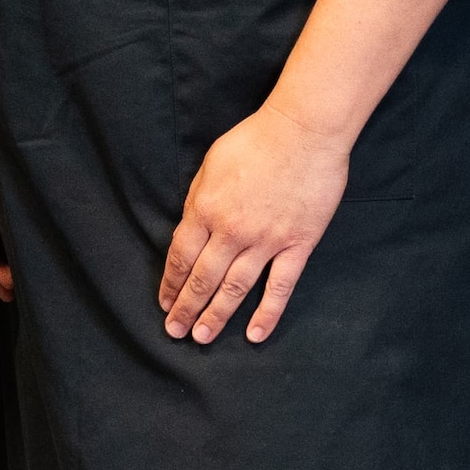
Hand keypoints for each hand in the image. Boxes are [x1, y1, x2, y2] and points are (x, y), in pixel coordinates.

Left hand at [160, 98, 351, 345]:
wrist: (304, 131)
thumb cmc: (256, 140)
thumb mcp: (211, 163)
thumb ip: (198, 199)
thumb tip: (189, 227)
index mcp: (206, 209)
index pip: (181, 256)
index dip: (171, 283)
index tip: (165, 302)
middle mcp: (231, 231)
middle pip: (203, 278)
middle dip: (186, 308)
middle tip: (174, 331)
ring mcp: (266, 241)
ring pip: (235, 288)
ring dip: (216, 316)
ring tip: (201, 338)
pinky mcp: (297, 244)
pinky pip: (280, 286)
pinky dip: (267, 313)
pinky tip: (255, 334)